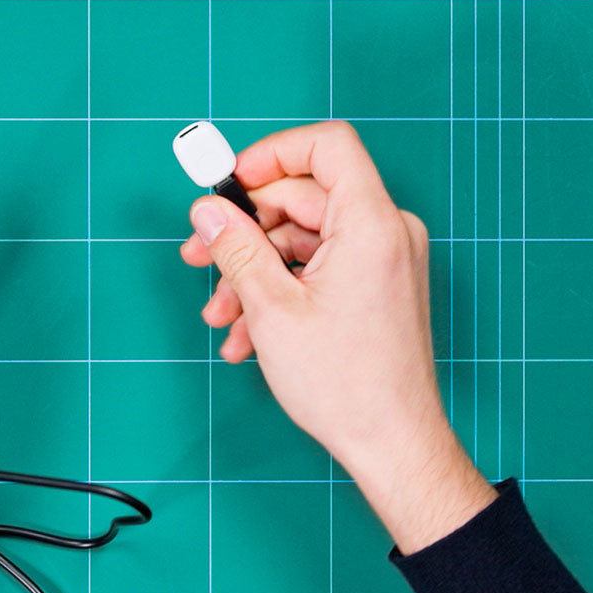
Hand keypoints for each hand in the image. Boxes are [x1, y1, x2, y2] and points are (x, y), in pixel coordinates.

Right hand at [180, 121, 495, 552]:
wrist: (394, 447)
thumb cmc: (346, 386)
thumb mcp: (272, 309)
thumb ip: (236, 248)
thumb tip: (207, 209)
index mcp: (371, 224)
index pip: (327, 146)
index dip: (272, 154)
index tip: (230, 184)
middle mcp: (386, 232)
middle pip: (302, 197)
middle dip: (243, 229)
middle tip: (198, 256)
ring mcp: (383, 259)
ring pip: (302, 238)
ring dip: (253, 270)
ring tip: (220, 314)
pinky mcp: (375, 284)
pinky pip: (318, 265)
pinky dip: (279, 288)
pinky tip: (246, 332)